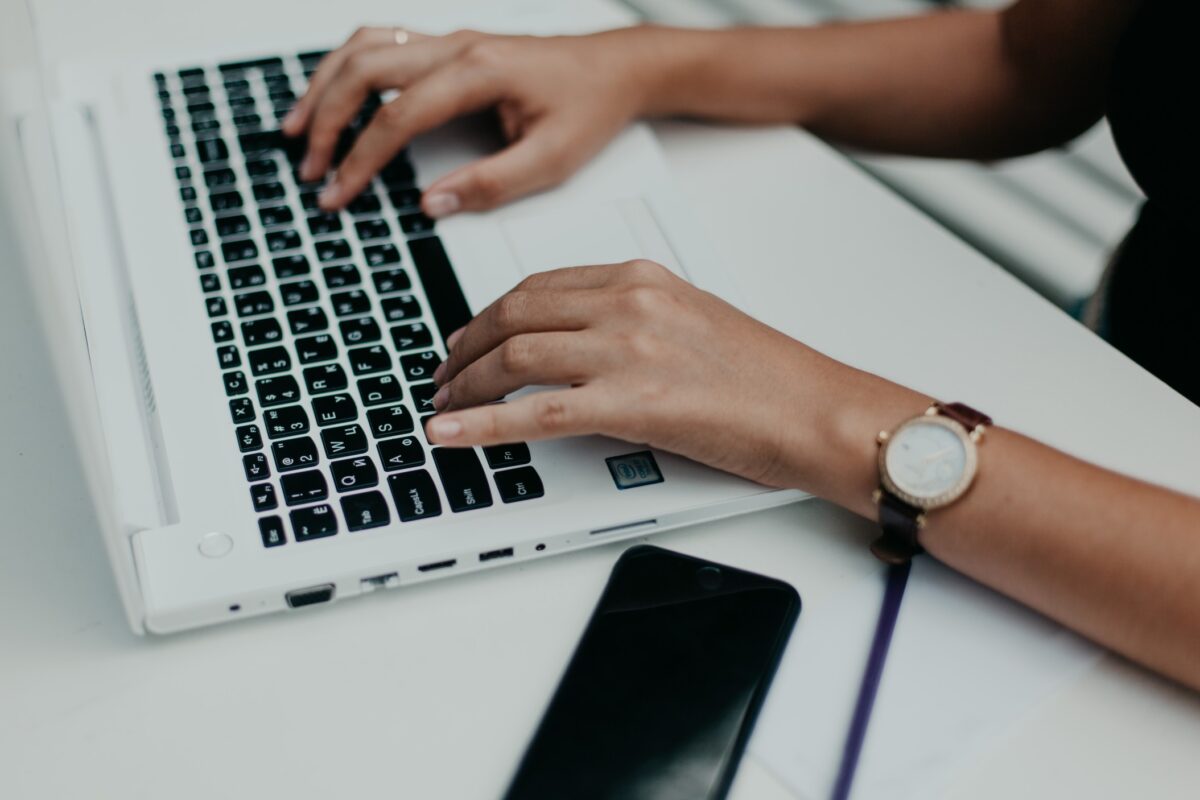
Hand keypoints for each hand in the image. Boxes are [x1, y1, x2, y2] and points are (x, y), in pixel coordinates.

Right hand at [283, 27, 654, 215]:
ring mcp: (450, 40)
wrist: (615, 68)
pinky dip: (346, 67)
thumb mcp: (552, 159)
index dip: (359, 159)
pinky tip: (331, 96)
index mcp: (480, 72)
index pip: (398, 115)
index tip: (337, 195)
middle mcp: (457, 46)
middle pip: (365, 70)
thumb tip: (430, 204)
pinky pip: (382, 42)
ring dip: (324, 85)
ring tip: (297, 129)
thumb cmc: (590, 107)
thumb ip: (491, 184)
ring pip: (364, 46)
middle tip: (311, 170)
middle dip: (326, 121)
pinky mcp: (448, 45)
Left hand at [424, 260, 847, 487]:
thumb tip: (577, 352)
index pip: (539, 286)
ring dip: (465, 384)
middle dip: (465, 346)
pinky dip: (480, 424)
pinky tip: (449, 432)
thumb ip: (631, 323)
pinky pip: (533, 414)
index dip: (489, 314)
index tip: (470, 336)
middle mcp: (628, 304)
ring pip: (514, 357)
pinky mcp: (630, 404)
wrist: (816, 411)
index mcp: (641, 279)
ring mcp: (627, 351)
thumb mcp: (690, 322)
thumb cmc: (768, 377)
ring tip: (444, 405)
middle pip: (513, 314)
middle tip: (444, 372)